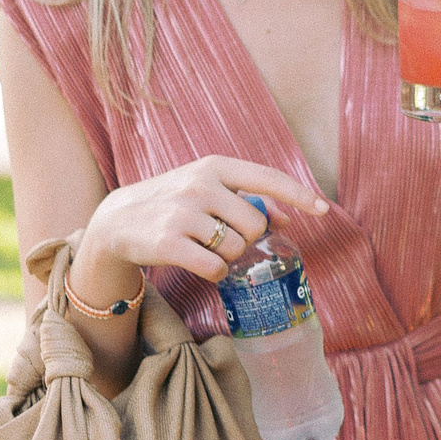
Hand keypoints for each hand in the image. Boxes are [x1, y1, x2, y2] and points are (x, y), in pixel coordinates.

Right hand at [80, 154, 329, 283]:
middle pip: (255, 225)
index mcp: (214, 166)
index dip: (298, 194)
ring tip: (203, 246)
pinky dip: (214, 273)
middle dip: (247, 238)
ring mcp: (183, 213)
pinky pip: (215, 268)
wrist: (116, 221)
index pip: (267, 178)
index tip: (323, 209)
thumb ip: (247, 200)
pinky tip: (198, 263)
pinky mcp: (169, 242)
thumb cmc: (173, 204)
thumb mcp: (208, 190)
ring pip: (236, 248)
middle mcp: (200, 185)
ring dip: (228, 256)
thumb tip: (289, 219)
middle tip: (222, 236)